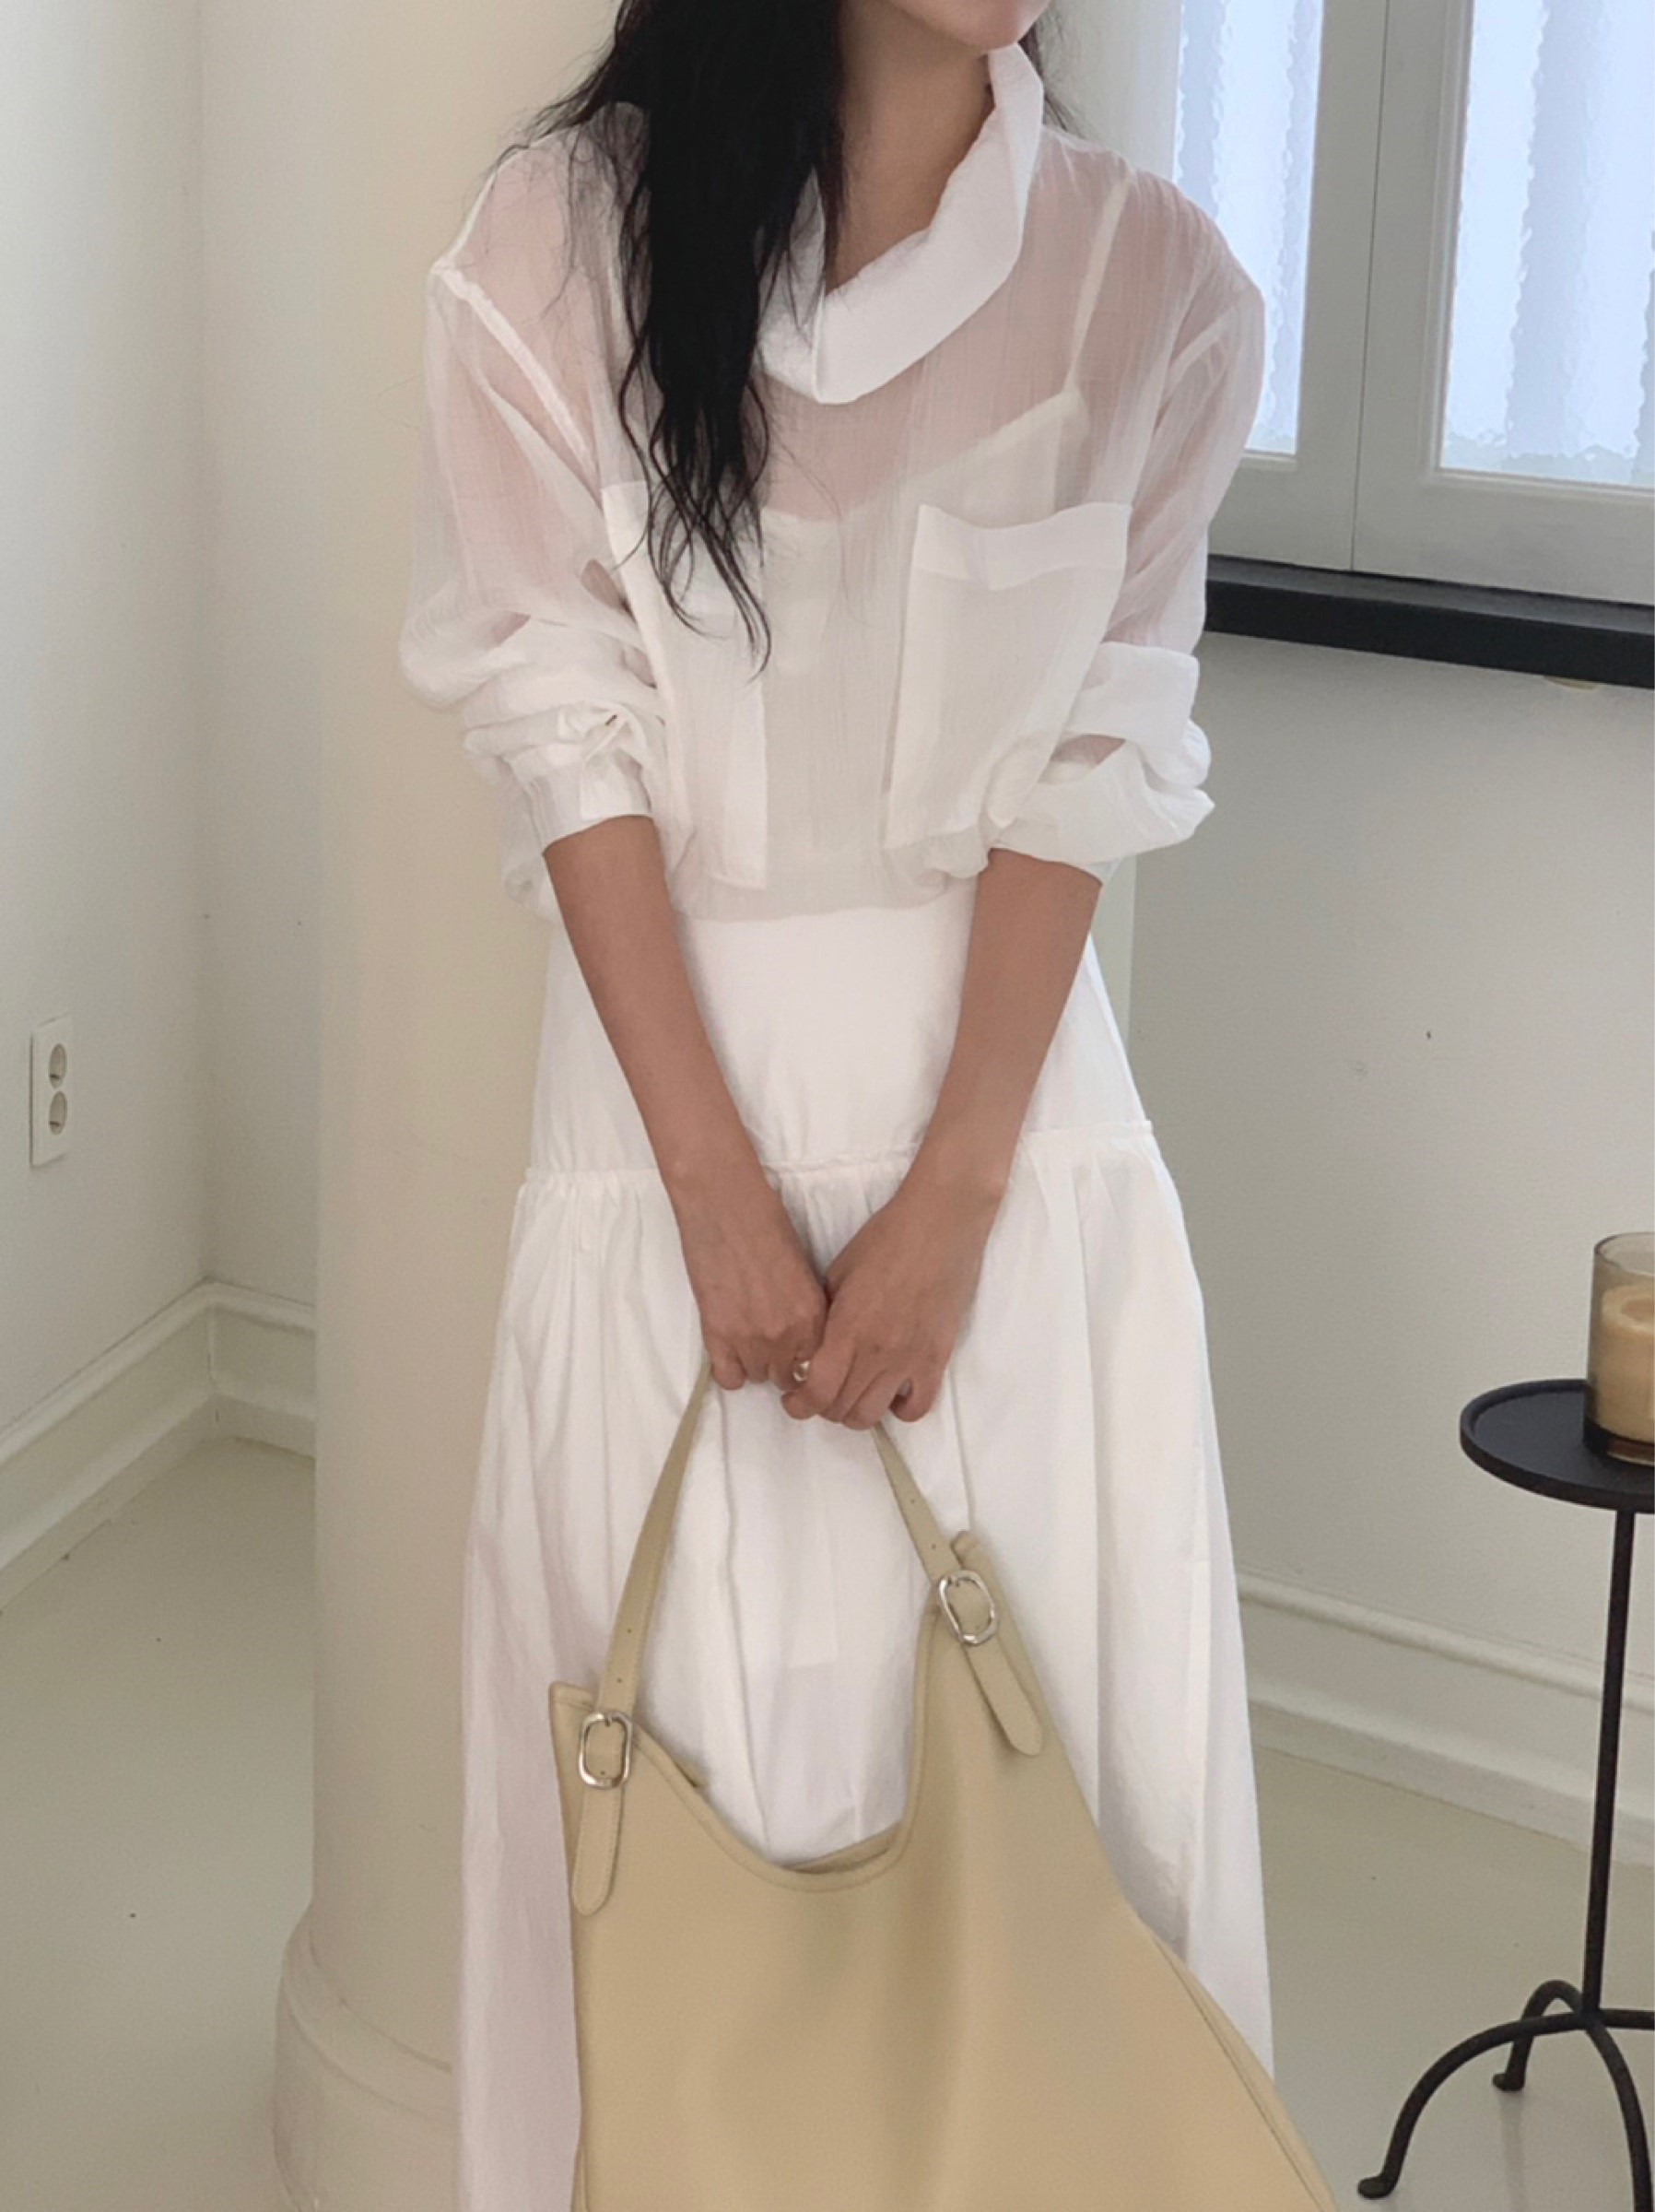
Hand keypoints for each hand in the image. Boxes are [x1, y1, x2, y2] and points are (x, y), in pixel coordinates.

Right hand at [669, 1154, 826, 1391]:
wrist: (726, 1207)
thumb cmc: (766, 1225)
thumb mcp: (803, 1271)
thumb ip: (806, 1309)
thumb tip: (802, 1338)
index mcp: (813, 1315)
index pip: (816, 1364)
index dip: (804, 1358)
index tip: (796, 1352)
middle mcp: (787, 1334)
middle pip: (787, 1376)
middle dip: (780, 1363)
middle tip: (768, 1341)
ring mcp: (751, 1338)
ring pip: (758, 1377)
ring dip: (754, 1362)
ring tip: (746, 1337)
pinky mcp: (717, 1335)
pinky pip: (728, 1379)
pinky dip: (730, 1370)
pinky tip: (729, 1350)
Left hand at [780, 1153, 1003, 1428]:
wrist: (940, 1225)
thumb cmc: (885, 1239)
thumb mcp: (838, 1273)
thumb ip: (824, 1316)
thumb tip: (812, 1346)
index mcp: (847, 1328)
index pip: (817, 1391)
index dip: (800, 1404)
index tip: (794, 1399)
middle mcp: (877, 1352)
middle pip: (841, 1408)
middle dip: (823, 1407)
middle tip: (821, 1392)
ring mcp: (910, 1359)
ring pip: (873, 1414)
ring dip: (855, 1412)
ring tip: (852, 1394)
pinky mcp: (937, 1358)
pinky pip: (918, 1407)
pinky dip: (900, 1409)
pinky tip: (892, 1392)